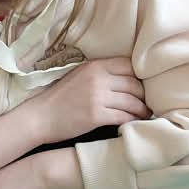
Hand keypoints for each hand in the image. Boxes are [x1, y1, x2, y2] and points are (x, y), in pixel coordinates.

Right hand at [25, 57, 148, 147]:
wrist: (40, 117)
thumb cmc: (60, 98)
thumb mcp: (79, 76)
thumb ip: (100, 73)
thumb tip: (126, 77)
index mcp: (95, 66)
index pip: (130, 65)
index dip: (140, 76)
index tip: (143, 85)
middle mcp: (98, 79)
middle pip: (134, 84)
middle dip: (144, 95)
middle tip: (149, 102)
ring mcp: (98, 97)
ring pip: (132, 101)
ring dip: (142, 109)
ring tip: (145, 114)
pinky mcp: (97, 116)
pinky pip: (124, 117)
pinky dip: (132, 120)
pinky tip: (134, 123)